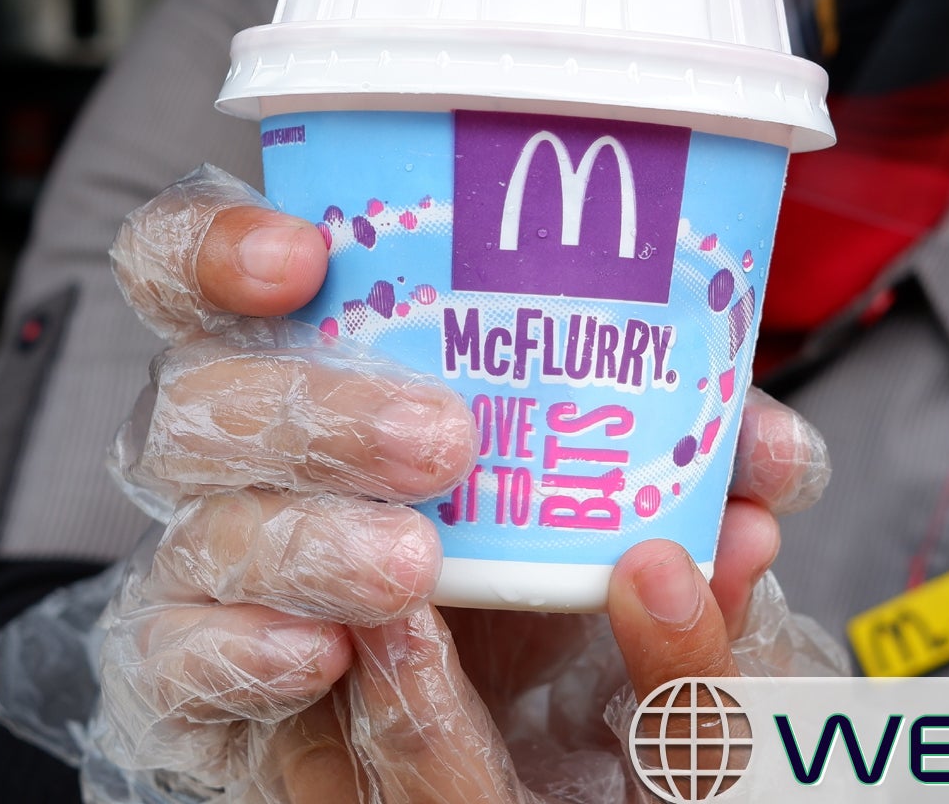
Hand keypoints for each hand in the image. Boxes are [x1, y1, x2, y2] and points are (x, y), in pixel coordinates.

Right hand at [90, 165, 838, 801]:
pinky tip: (320, 651)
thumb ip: (685, 455)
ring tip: (414, 567)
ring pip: (195, 530)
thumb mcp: (608, 484)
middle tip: (444, 444)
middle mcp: (236, 452)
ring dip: (307, 539)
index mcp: (312, 358)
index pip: (197, 270)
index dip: (216, 247)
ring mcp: (208, 562)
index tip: (306, 254)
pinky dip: (242, 650)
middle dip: (313, 411)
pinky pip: (176, 659)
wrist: (489, 702)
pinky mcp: (197, 676)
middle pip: (195, 398)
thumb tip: (771, 459)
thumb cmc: (524, 544)